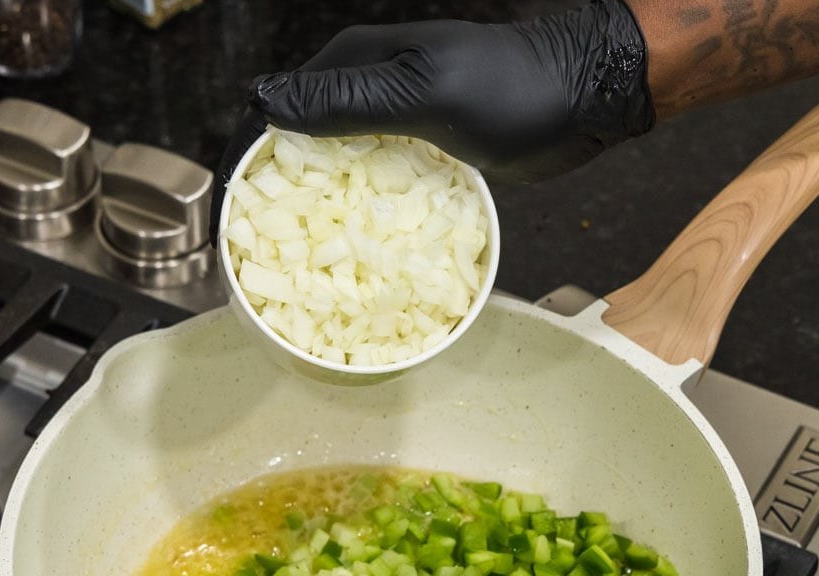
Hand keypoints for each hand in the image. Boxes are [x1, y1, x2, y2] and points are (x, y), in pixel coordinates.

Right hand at [212, 2, 654, 232]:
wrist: (589, 98)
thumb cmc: (513, 89)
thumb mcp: (422, 94)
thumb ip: (345, 101)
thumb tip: (261, 100)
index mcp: (355, 65)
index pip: (278, 112)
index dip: (247, 163)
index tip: (229, 220)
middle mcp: (369, 93)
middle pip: (304, 148)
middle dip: (280, 199)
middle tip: (264, 260)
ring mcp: (399, 126)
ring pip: (342, 173)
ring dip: (325, 214)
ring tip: (305, 268)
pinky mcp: (428, 155)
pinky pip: (382, 189)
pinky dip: (369, 218)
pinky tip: (365, 254)